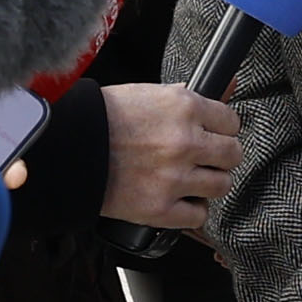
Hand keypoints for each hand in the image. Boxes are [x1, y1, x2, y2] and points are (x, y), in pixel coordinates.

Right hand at [92, 81, 240, 233]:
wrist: (68, 148)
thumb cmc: (103, 118)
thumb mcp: (148, 93)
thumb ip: (187, 97)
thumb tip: (227, 85)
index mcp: (184, 108)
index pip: (231, 122)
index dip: (222, 129)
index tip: (213, 134)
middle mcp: (185, 142)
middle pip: (233, 154)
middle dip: (220, 156)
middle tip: (205, 157)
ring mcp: (174, 178)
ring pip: (221, 185)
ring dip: (209, 182)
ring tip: (191, 178)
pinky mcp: (160, 208)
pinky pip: (198, 216)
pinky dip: (191, 210)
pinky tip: (179, 199)